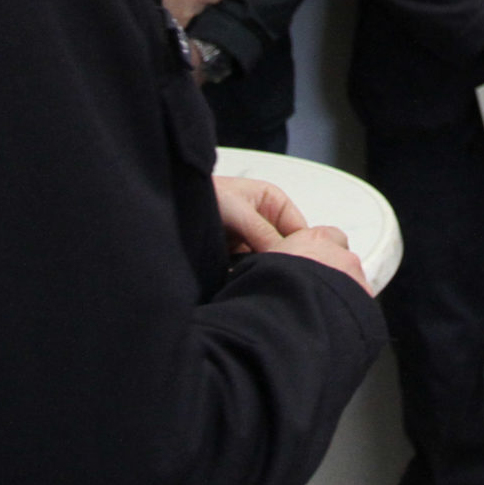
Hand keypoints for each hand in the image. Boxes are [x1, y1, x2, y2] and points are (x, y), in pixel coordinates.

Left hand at [216, 175, 369, 291]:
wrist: (173, 206)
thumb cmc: (207, 196)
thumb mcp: (239, 211)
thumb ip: (263, 233)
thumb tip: (284, 256)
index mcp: (273, 202)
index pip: (300, 229)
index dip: (305, 250)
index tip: (311, 268)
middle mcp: (264, 221)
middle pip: (288, 247)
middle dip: (290, 263)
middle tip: (297, 282)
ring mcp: (249, 240)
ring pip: (270, 261)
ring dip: (269, 272)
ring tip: (275, 287)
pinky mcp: (233, 258)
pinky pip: (251, 270)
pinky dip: (253, 278)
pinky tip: (255, 288)